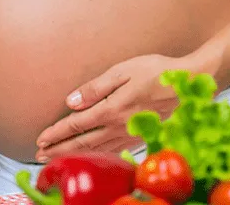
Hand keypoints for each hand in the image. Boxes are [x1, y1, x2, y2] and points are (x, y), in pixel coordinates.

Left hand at [35, 54, 200, 161]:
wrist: (189, 83)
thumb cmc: (156, 72)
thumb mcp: (123, 71)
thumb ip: (95, 87)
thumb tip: (71, 101)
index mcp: (111, 109)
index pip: (76, 125)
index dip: (56, 133)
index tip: (40, 139)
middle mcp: (118, 126)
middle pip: (82, 143)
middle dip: (58, 150)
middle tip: (40, 156)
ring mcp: (130, 135)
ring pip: (95, 150)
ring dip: (73, 156)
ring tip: (56, 160)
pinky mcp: (139, 137)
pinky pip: (112, 151)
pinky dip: (95, 156)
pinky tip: (89, 157)